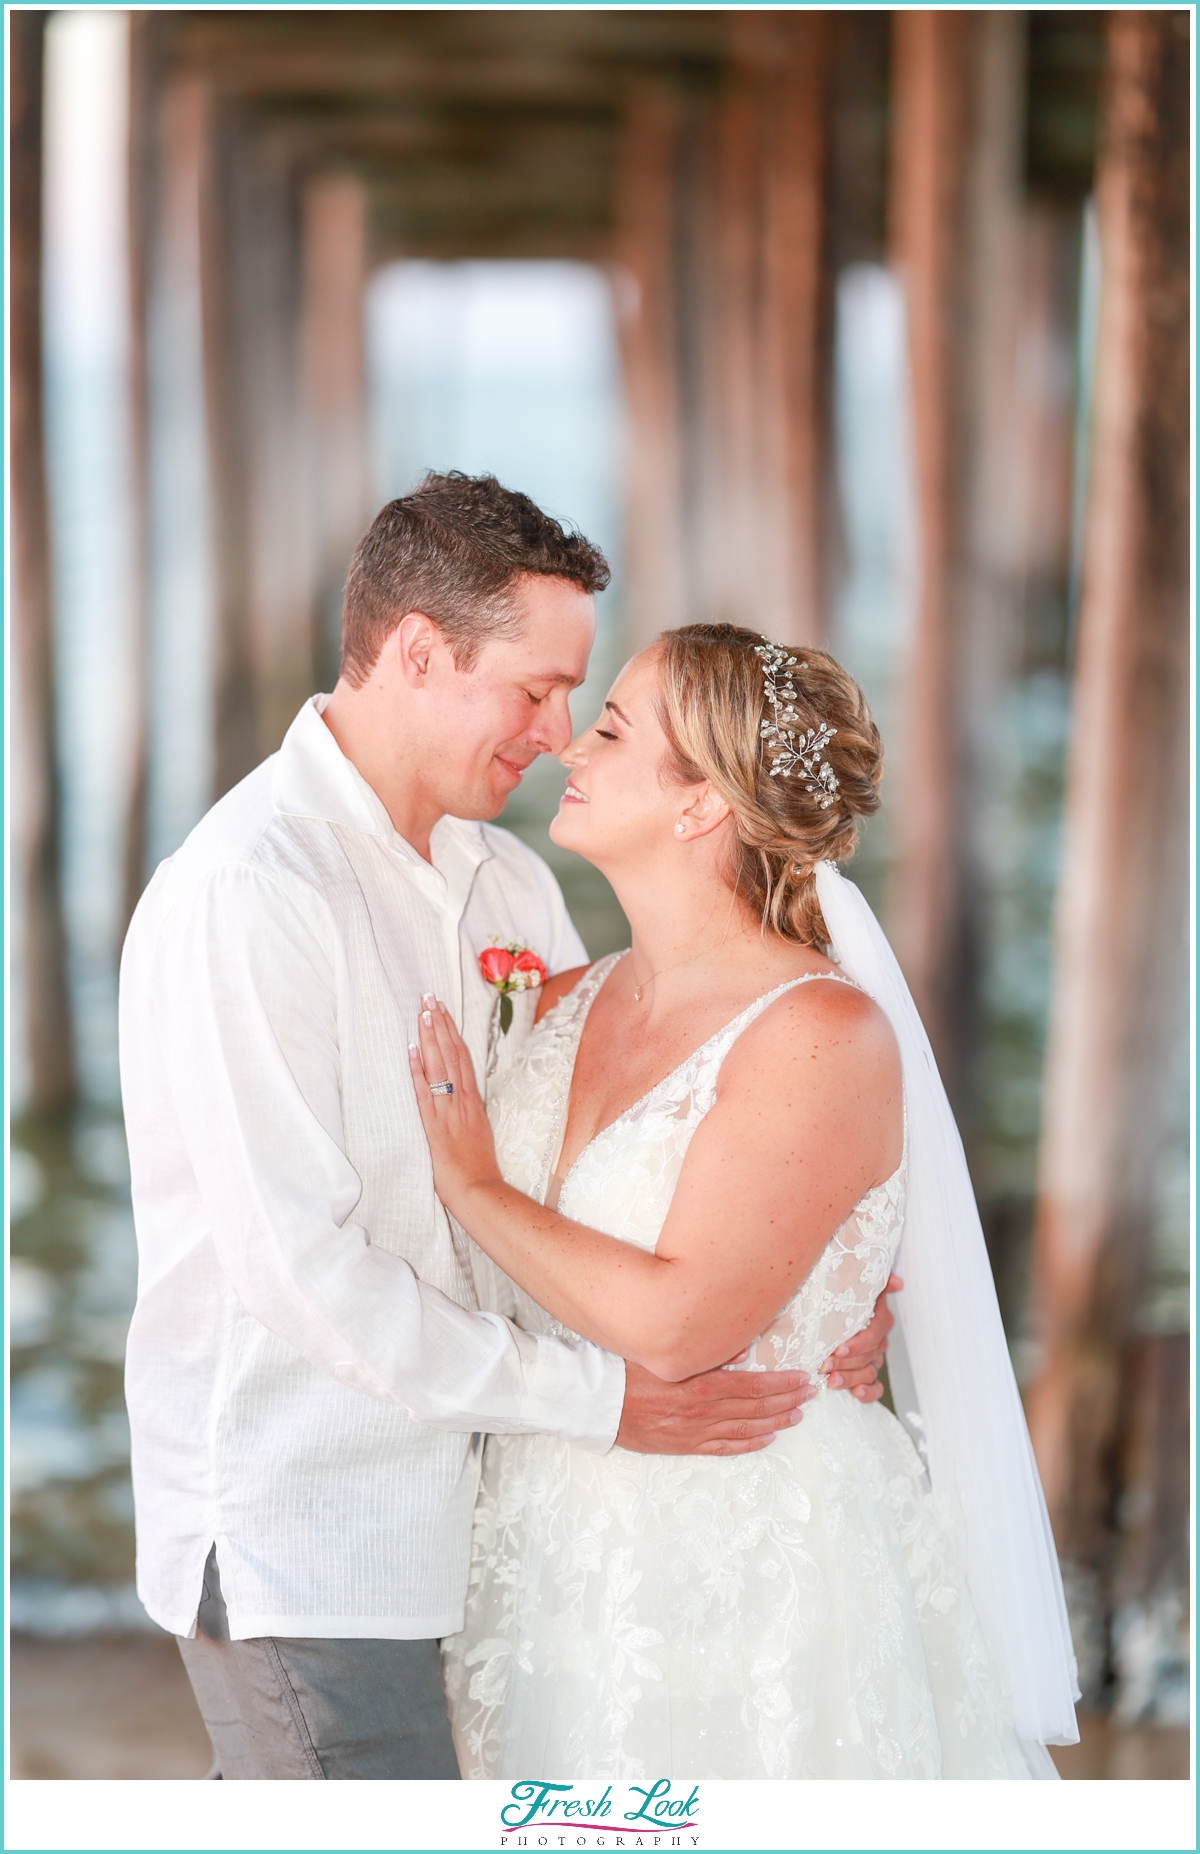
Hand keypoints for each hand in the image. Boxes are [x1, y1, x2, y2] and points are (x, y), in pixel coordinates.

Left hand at [409, 997, 500, 1212]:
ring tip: (422, 1012)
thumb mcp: (477, 1134)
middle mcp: (462, 1101)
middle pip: (452, 1054)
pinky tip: (411, 1049)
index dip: (451, 1033)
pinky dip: (418, 1070)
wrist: (480, 1191)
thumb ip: (467, 1115)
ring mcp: (449, 1111)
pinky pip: (425, 1092)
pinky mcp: (435, 1125)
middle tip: (429, 998)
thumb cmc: (478, 1169)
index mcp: (472, 1102)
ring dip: (430, 1037)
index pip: (462, 1058)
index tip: (442, 1011)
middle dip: (439, 1024)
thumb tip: (458, 1102)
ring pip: (440, 1066)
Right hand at [616, 1360, 815, 1455]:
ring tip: (797, 1415)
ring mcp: (694, 1432)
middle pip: (755, 1408)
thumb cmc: (626, 1370)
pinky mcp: (684, 1445)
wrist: (596, 1405)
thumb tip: (740, 1349)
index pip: (752, 1386)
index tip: (802, 1377)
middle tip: (810, 1393)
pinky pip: (723, 1448)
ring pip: (744, 1429)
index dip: (781, 1384)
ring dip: (774, 1422)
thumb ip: (703, 1352)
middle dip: (786, 1400)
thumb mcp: (662, 1352)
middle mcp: (701, 1411)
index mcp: (698, 1385)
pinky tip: (766, 1439)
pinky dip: (748, 1444)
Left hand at [819, 1271, 902, 1399]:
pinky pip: (875, 1387)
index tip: (838, 1349)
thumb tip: (897, 1282)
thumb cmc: (843, 1296)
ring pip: (869, 1373)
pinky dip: (868, 1392)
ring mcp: (874, 1359)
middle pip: (867, 1357)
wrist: (830, 1310)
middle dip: (845, 1363)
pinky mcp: (869, 1374)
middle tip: (824, 1365)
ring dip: (851, 1379)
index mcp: (878, 1320)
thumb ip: (878, 1282)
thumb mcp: (854, 1284)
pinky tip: (856, 1394)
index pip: (873, 1336)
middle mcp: (878, 1341)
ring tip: (832, 1381)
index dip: (857, 1345)